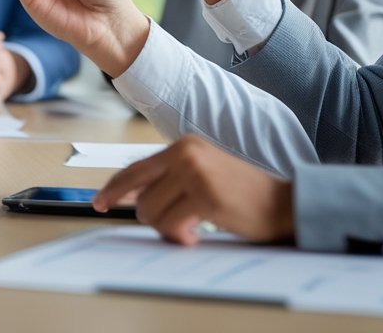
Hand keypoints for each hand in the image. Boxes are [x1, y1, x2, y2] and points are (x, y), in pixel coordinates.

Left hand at [93, 135, 294, 244]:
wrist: (282, 203)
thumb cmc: (241, 193)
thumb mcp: (201, 173)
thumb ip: (169, 179)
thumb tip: (131, 196)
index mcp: (183, 145)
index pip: (135, 168)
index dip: (114, 188)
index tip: (100, 202)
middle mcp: (186, 154)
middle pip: (141, 195)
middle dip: (150, 218)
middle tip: (173, 226)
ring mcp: (195, 174)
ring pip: (152, 213)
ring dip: (168, 230)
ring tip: (189, 229)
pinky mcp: (206, 197)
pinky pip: (172, 226)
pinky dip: (180, 237)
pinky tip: (196, 235)